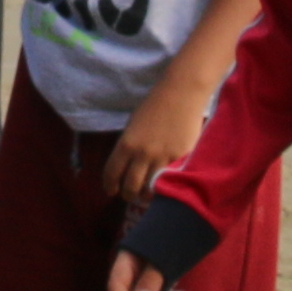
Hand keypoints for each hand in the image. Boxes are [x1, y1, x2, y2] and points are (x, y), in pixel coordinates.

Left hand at [102, 78, 213, 202]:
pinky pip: (169, 180)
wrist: (182, 94)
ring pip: (150, 189)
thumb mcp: (133, 126)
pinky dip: (164, 185)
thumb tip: (126, 167)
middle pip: (130, 187)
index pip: (112, 173)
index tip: (111, 191)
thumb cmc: (155, 105)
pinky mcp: (181, 160)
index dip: (109, 186)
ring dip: (146, 194)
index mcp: (126, 144)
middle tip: (129, 195)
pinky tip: (163, 185)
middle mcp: (142, 155)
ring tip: (147, 193)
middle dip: (128, 195)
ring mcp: (162, 159)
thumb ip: (129, 147)